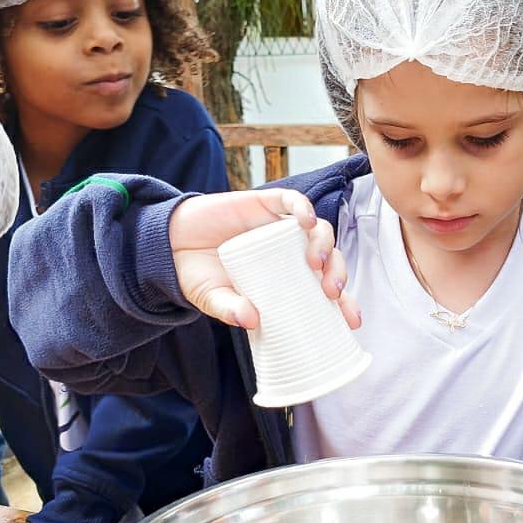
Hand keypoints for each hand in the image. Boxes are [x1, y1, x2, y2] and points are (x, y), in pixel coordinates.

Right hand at [168, 187, 359, 329]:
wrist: (171, 244)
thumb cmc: (199, 276)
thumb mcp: (213, 299)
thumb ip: (230, 309)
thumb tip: (250, 320)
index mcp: (287, 281)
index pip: (325, 291)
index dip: (345, 304)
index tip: (352, 321)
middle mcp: (290, 254)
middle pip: (329, 259)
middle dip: (338, 274)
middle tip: (331, 292)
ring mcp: (280, 228)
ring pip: (318, 231)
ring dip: (324, 244)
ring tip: (316, 262)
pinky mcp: (265, 204)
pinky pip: (292, 202)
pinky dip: (303, 209)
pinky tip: (304, 221)